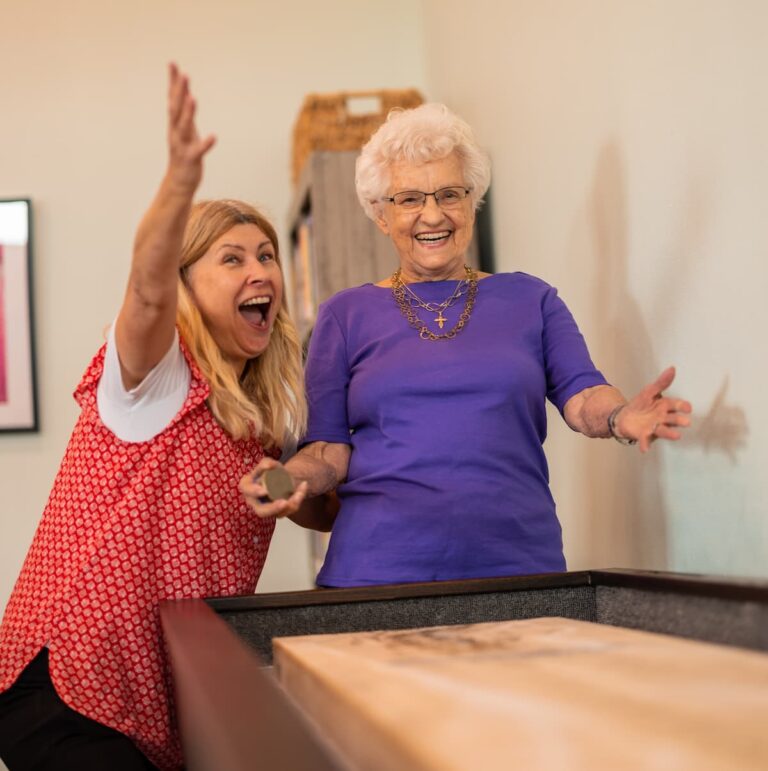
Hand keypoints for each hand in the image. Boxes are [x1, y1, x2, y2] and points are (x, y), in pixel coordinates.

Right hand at [166, 62, 215, 192]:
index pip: (172, 98)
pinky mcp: (191, 159)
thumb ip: (184, 112)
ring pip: (184, 127)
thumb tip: (185, 93)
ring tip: (193, 98)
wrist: (179, 182)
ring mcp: (182, 145)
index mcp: (175, 124)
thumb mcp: (183, 130)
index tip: (173, 63)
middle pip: (176, 109)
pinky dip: (205, 143)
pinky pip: (199, 150)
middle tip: (184, 75)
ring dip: (188, 113)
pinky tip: (214, 137)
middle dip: (179, 92)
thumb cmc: (184, 153)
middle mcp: (176, 132)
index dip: (173, 82)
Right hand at [239, 457, 308, 518]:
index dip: (254, 492)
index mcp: (248, 487)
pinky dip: (298, 499)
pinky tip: (303, 486)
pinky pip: (289, 510)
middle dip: (272, 508)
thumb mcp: (268, 464)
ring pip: (278, 514)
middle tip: (284, 502)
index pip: (246, 490)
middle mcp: (255, 501)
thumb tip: (269, 465)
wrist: (282, 479)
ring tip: (298, 495)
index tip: (265, 490)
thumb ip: (266, 462)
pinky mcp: (279, 513)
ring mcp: (268, 509)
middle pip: (261, 511)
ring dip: (290, 505)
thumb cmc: (269, 471)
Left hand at [615, 366, 692, 452]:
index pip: (676, 406)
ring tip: (677, 436)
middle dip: (679, 421)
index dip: (682, 406)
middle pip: (673, 419)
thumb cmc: (641, 404)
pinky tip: (644, 449)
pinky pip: (646, 441)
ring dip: (670, 433)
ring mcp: (655, 428)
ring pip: (664, 431)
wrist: (625, 416)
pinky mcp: (645, 436)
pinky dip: (645, 445)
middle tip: (686, 422)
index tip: (688, 408)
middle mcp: (663, 419)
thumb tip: (672, 368)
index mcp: (666, 407)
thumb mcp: (649, 391)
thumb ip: (661, 382)